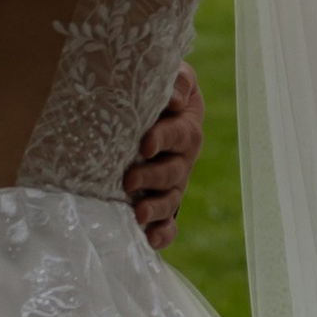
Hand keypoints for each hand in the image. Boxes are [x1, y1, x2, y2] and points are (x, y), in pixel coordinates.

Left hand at [124, 64, 202, 249]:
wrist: (152, 110)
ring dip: (157, 209)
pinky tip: (149, 240)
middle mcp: (183, 158)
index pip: (179, 134)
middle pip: (174, 172)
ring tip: (139, 214)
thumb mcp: (173, 76)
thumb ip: (177, 81)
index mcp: (186, 127)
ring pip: (171, 200)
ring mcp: (173, 183)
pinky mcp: (163, 202)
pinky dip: (163, 234)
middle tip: (130, 179)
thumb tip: (173, 100)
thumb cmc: (159, 91)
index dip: (164, 139)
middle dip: (153, 177)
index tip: (145, 144)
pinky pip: (169, 223)